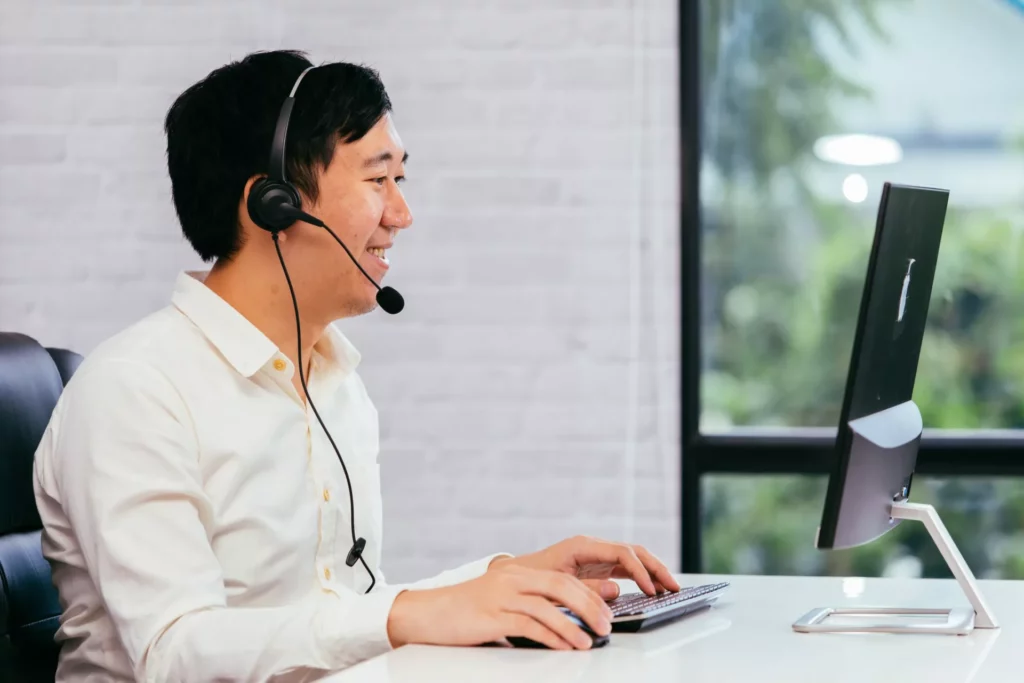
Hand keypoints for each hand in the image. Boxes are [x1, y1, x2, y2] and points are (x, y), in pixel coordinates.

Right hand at [386, 563, 612, 650]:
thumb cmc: (465, 611)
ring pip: (548, 606)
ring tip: (589, 642)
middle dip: (589, 607)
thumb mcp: (502, 601)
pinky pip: (528, 625)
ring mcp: (501, 596)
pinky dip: (550, 637)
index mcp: (518, 573)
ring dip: (573, 626)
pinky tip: (563, 646)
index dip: (589, 594)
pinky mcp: (491, 616)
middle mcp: (512, 579)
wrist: (427, 613)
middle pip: (561, 587)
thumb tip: (565, 623)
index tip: (607, 610)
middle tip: (605, 625)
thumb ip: (530, 606)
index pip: (563, 578)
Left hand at [489, 535, 680, 600]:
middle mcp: (592, 546)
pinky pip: (625, 568)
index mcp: (582, 545)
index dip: (640, 570)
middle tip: (674, 587)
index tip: (652, 590)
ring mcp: (596, 555)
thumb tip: (617, 590)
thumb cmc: (532, 579)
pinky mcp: (597, 566)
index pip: (621, 552)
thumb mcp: (558, 585)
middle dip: (655, 568)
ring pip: (633, 558)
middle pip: (633, 551)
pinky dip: (641, 577)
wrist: (514, 576)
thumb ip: (587, 588)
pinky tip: (653, 589)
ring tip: (671, 588)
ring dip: (652, 571)